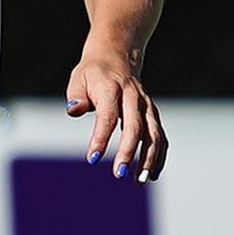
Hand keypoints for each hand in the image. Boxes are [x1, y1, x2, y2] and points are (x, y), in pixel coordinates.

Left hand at [65, 48, 164, 181]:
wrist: (117, 54)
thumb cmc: (93, 72)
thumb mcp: (78, 78)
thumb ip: (76, 96)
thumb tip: (74, 110)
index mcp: (112, 88)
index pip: (107, 116)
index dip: (100, 138)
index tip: (92, 159)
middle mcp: (133, 97)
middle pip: (135, 126)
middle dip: (128, 151)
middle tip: (119, 174)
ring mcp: (146, 105)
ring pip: (154, 132)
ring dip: (149, 157)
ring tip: (141, 180)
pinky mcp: (152, 113)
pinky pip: (159, 135)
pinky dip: (159, 155)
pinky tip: (152, 173)